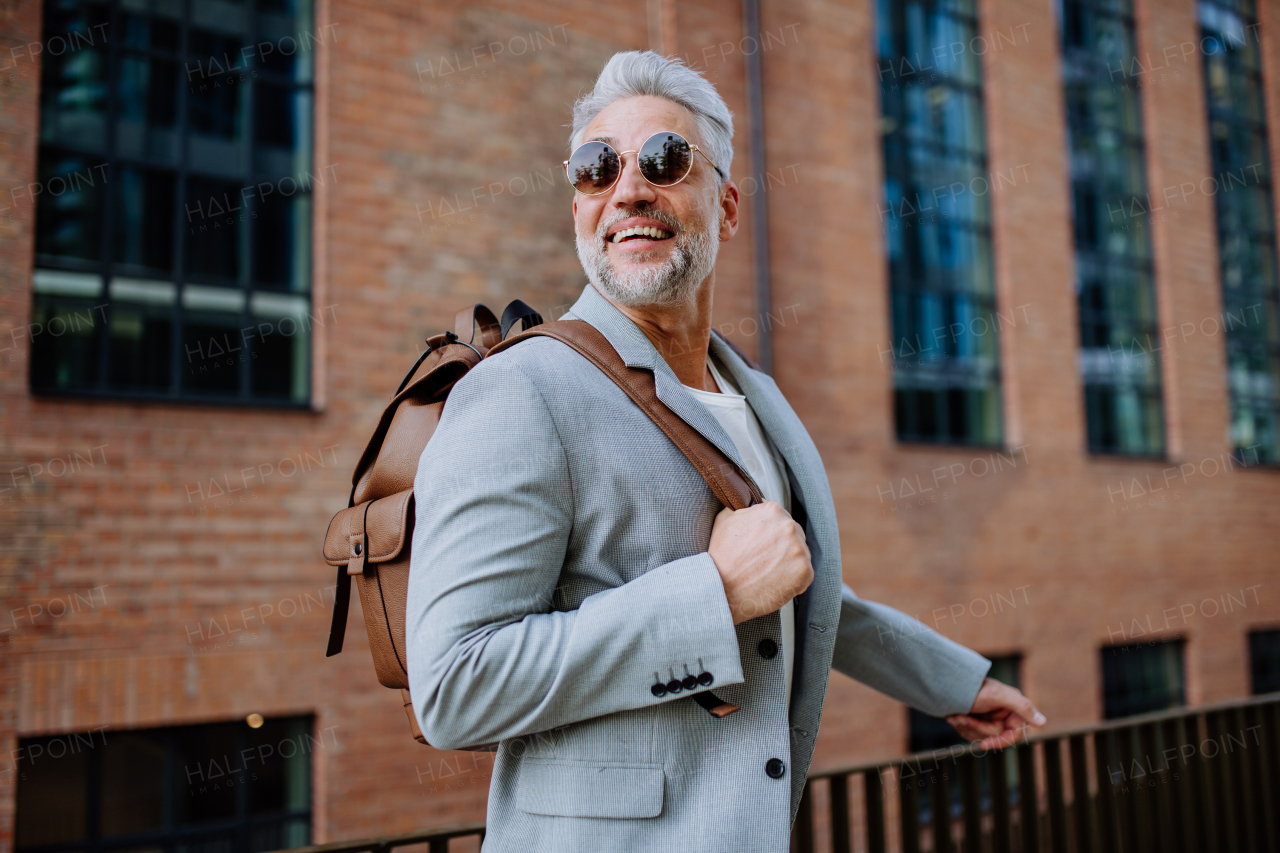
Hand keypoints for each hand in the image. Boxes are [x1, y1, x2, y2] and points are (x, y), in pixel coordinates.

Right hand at [708, 502, 813, 624]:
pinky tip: (775, 581)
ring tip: (768, 572)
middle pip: (792, 534)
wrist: (721, 589)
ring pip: (800, 553)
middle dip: (781, 545)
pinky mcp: (805, 572)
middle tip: (764, 559)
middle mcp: (789, 527)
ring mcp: (799, 550)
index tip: (762, 543)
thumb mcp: (725, 520)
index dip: (770, 532)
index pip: (780, 518)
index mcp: (773, 511)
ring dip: (788, 561)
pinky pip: (804, 573)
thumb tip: (753, 505)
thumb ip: (745, 509)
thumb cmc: (721, 558)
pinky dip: (793, 579)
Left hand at [946, 677, 1046, 749]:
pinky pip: (973, 734)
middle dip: (976, 728)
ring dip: (966, 727)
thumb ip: (1021, 707)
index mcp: (1015, 709)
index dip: (999, 741)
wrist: (953, 682)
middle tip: (961, 717)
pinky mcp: (979, 722)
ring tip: (956, 715)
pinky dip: (962, 727)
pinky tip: (954, 716)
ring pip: (982, 737)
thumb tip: (1043, 722)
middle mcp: (1005, 715)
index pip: (1015, 735)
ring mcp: (992, 719)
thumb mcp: (999, 695)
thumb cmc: (976, 687)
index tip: (983, 744)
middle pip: (995, 737)